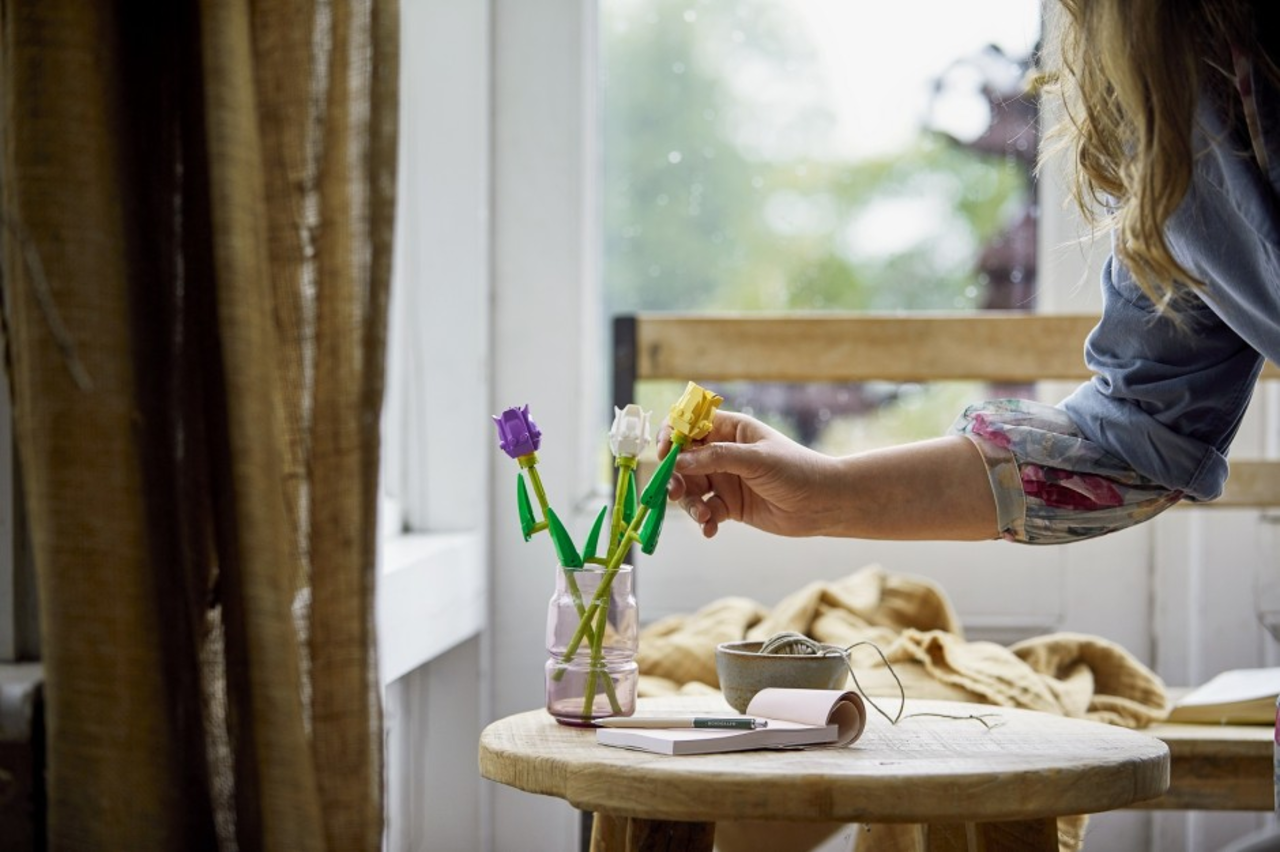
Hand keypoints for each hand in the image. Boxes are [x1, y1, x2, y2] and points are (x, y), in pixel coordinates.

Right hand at [658, 410, 998, 540]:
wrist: (825, 504)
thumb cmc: (797, 470)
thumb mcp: (756, 460)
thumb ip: (716, 459)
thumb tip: (679, 461)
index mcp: (730, 430)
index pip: (689, 425)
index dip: (671, 436)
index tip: (664, 453)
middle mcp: (723, 453)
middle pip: (683, 461)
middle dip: (674, 476)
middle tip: (674, 491)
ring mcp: (725, 480)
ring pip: (690, 489)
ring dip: (689, 504)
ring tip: (704, 516)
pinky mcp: (730, 506)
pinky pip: (705, 512)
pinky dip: (703, 521)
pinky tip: (711, 530)